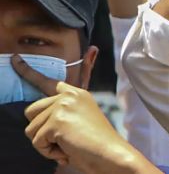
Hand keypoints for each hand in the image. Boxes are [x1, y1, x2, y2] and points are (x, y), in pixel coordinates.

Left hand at [12, 55, 157, 173]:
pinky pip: (37, 141)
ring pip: (31, 129)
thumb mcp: (83, 119)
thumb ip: (69, 108)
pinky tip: (67, 151)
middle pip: (31, 111)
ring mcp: (63, 106)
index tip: (15, 59)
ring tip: (67, 145)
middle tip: (63, 139)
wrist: (110, 153)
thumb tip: (87, 58)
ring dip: (46, 144)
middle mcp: (69, 96)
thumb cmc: (97, 142)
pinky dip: (49, 152)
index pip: (47, 81)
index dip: (27, 71)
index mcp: (76, 94)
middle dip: (41, 130)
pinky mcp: (57, 121)